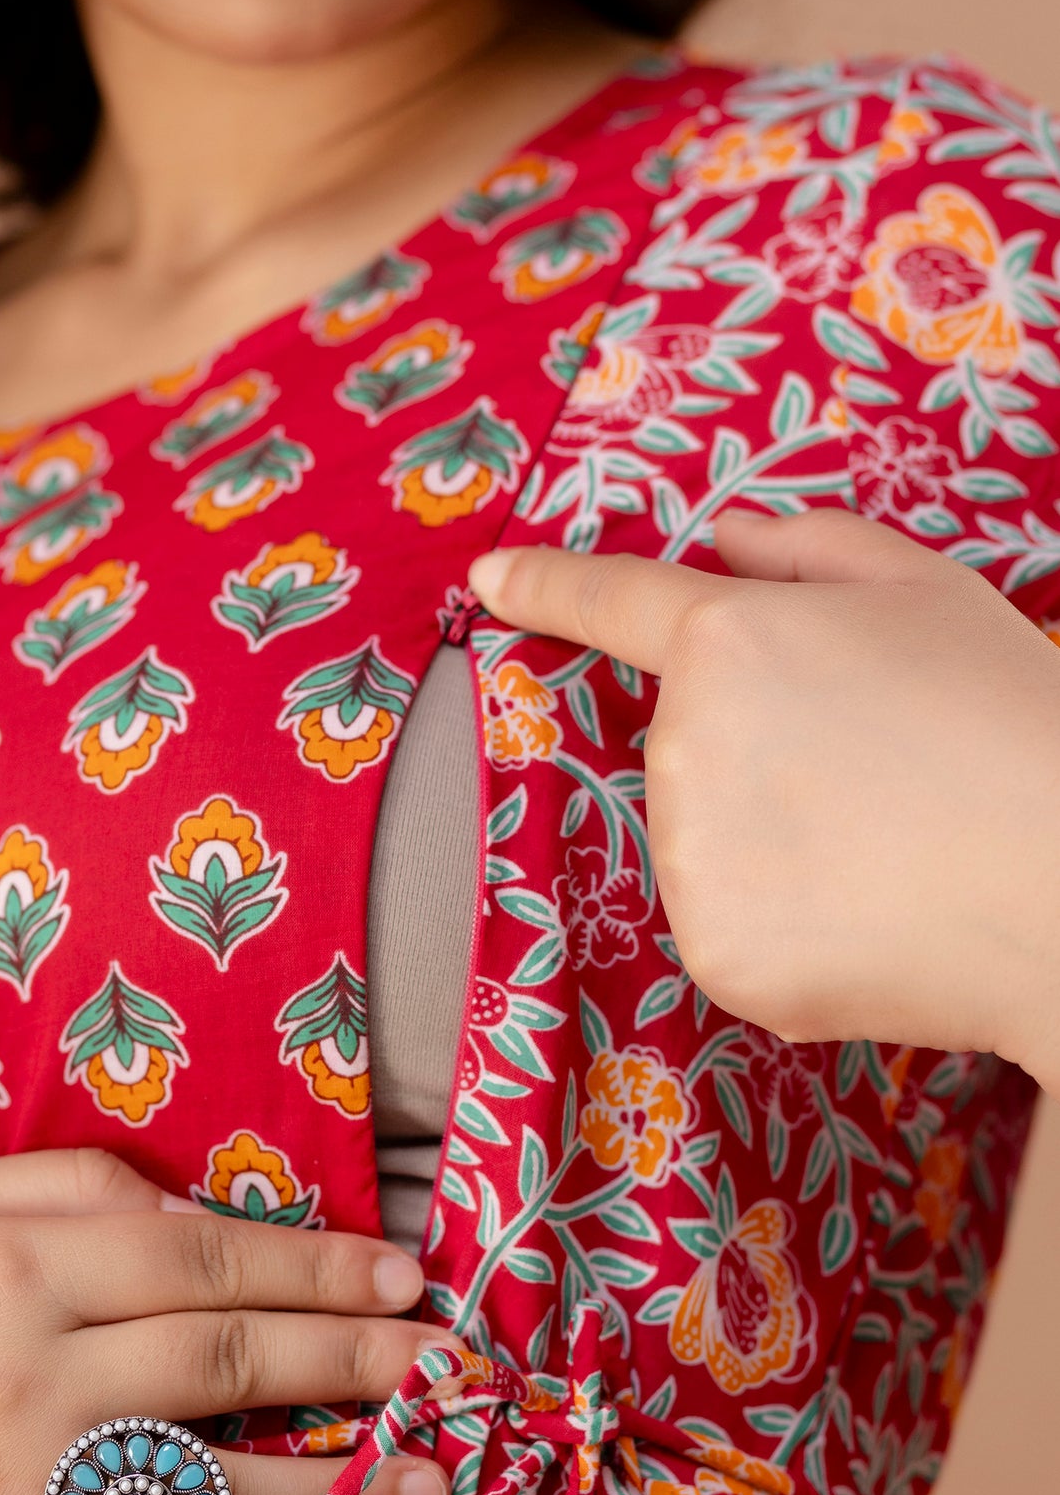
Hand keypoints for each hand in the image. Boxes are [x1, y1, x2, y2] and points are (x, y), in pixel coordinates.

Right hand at [0, 1148, 446, 1494]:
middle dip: (356, 1363)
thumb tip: (202, 1213)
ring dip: (337, 1491)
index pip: (205, 1261)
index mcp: (10, 1269)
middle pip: (227, 1368)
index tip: (403, 1277)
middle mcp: (21, 1383)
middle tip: (446, 1365)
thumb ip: (69, 1189)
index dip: (318, 1270)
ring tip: (427, 1480)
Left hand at [470, 509, 1059, 1088]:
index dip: (543, 584)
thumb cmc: (1016, 719)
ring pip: (707, 840)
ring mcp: (689, 859)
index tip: (489, 579)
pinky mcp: (713, 955)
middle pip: (688, 741)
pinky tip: (871, 918)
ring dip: (772, 843)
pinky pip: (729, 926)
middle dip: (761, 751)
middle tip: (882, 775)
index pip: (610, 601)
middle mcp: (682, 745)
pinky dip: (787, 926)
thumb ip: (811, 549)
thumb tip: (726, 539)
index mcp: (728, 639)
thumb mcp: (932, 591)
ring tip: (890, 850)